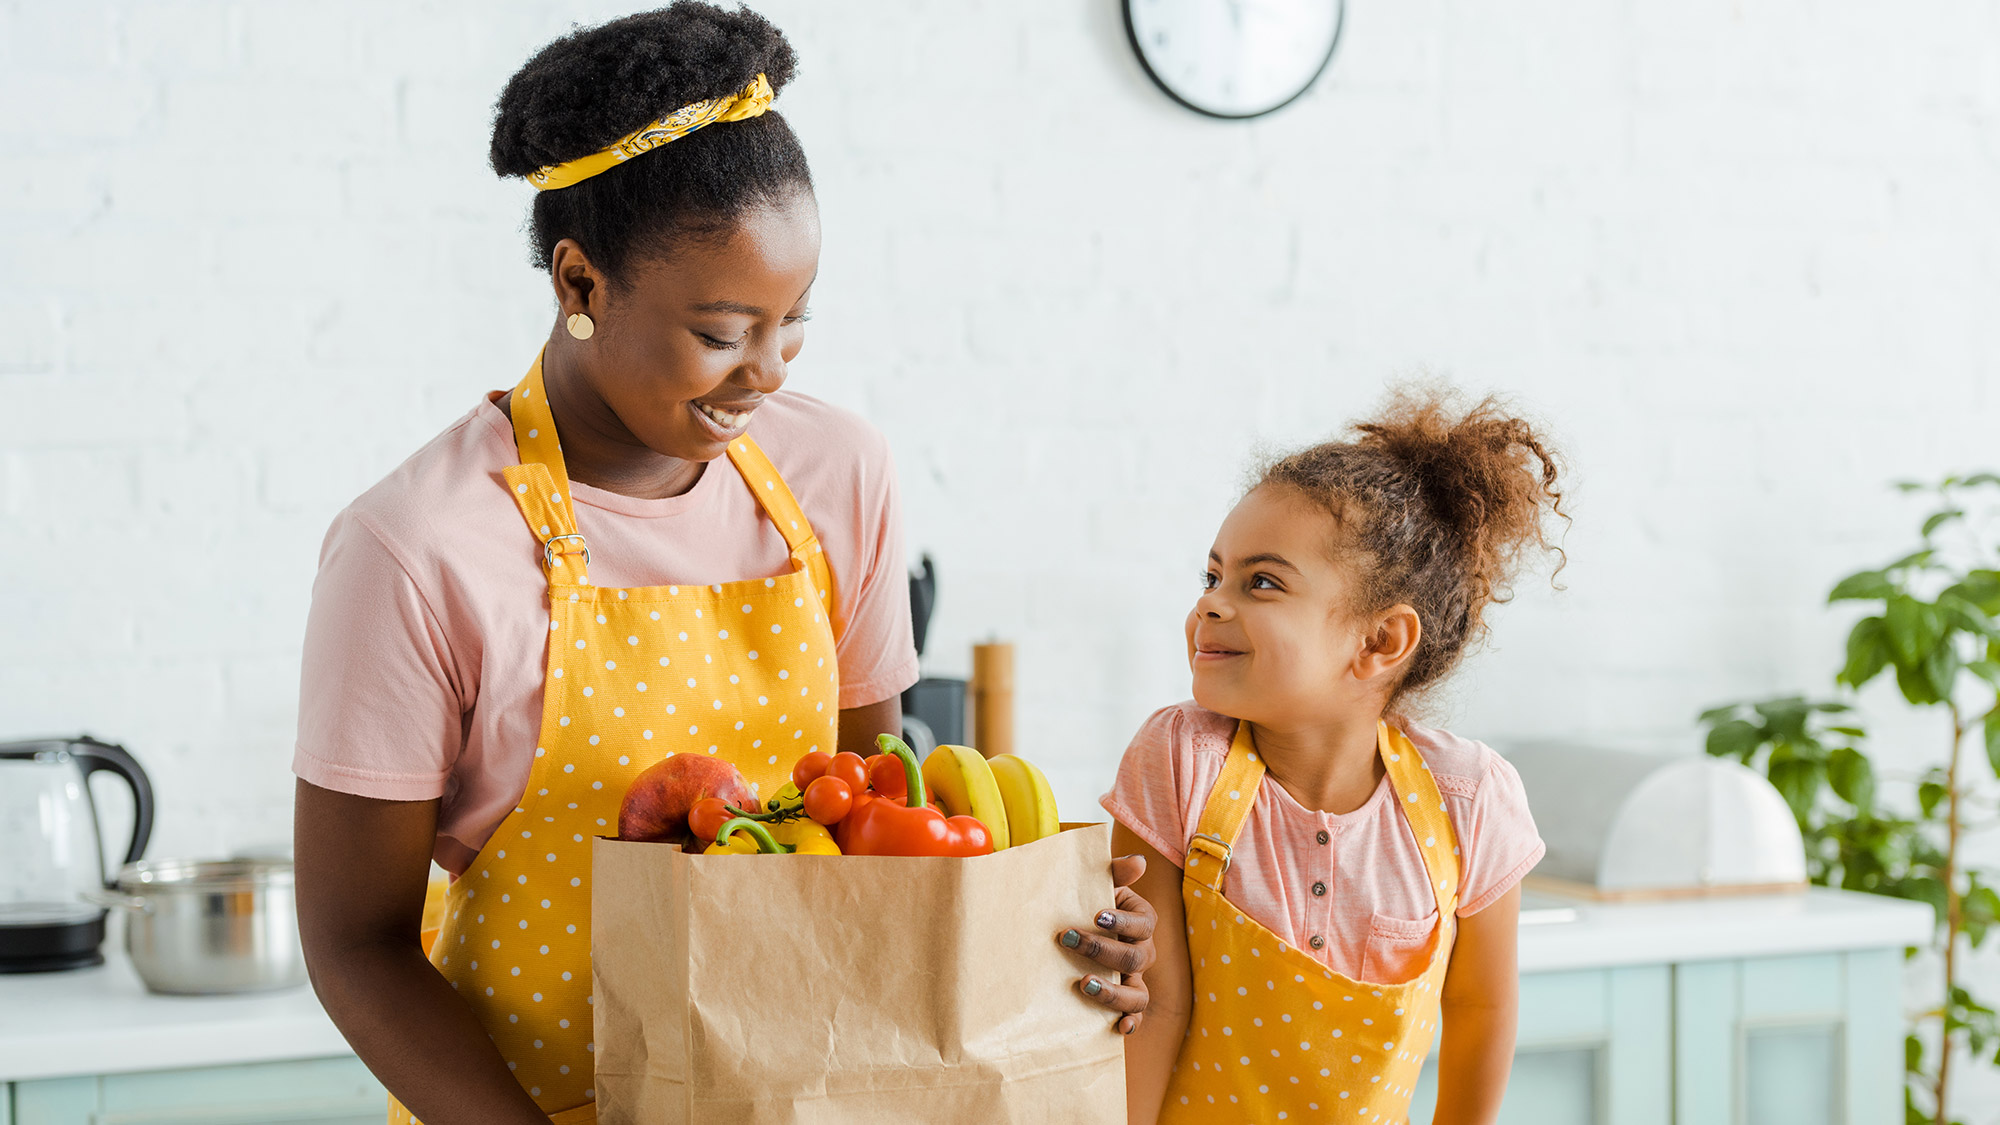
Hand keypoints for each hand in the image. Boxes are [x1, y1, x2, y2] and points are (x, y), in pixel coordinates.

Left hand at [1056, 854, 1156, 1034]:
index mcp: (1140, 921)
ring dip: (1114, 992)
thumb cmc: (1086, 904)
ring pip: (1138, 993)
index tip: (1097, 915)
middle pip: (1135, 957)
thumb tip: (1139, 862)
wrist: (1069, 928)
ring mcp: (1133, 980)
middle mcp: (1142, 952)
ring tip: (1084, 984)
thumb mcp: (1097, 886)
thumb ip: (1115, 873)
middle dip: (1102, 950)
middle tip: (1068, 939)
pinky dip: (1130, 1023)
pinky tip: (1118, 1027)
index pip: (1144, 923)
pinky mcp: (1122, 1003)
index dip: (1124, 921)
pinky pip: (1134, 1016)